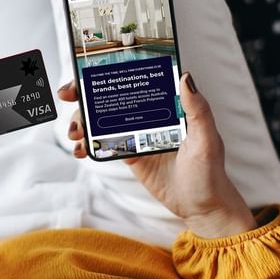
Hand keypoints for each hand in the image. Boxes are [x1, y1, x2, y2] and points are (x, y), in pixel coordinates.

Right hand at [60, 73, 256, 238]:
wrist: (202, 208)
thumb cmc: (210, 173)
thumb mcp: (206, 140)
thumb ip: (197, 110)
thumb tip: (185, 77)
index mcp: (168, 105)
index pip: (136, 80)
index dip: (111, 71)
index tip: (88, 69)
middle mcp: (150, 115)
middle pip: (112, 96)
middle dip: (85, 93)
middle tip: (69, 96)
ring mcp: (137, 134)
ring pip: (102, 119)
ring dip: (82, 120)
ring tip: (74, 131)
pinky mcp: (129, 154)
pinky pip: (103, 144)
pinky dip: (88, 144)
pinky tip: (80, 149)